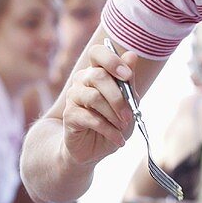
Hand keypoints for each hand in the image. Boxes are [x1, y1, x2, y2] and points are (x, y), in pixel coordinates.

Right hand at [61, 43, 138, 164]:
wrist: (93, 150)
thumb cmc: (112, 122)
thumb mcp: (127, 103)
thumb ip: (128, 81)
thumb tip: (132, 55)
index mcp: (96, 71)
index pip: (98, 53)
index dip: (112, 61)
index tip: (127, 76)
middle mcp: (82, 80)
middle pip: (98, 76)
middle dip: (118, 97)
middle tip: (129, 115)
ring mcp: (73, 97)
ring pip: (94, 97)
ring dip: (113, 115)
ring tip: (123, 128)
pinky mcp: (69, 115)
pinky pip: (90, 118)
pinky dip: (108, 130)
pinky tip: (117, 139)